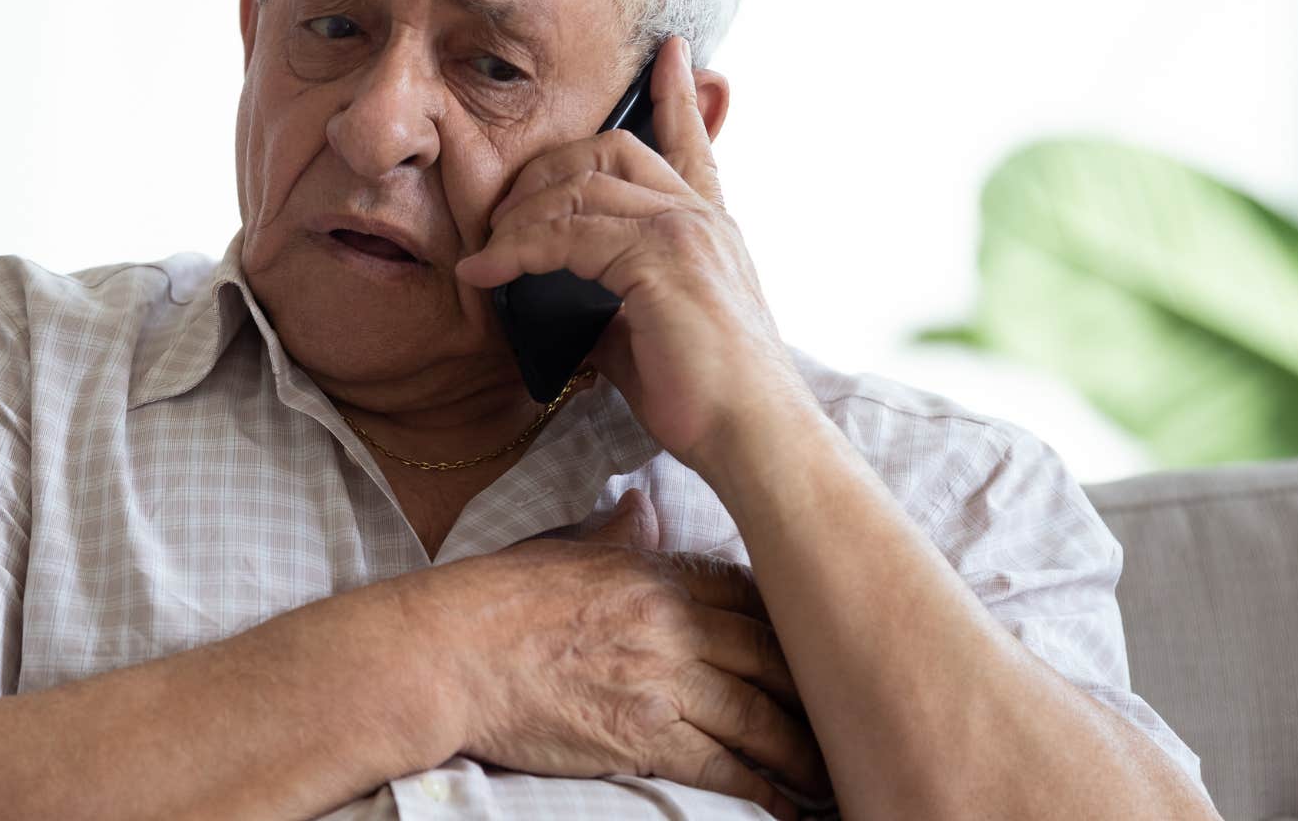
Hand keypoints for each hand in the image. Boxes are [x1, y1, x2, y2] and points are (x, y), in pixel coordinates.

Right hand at [427, 489, 828, 818]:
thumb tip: (642, 507)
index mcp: (655, 572)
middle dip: (815, 692)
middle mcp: (671, 622)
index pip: (750, 594)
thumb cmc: (495, 601)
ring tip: (828, 774)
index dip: (793, 624)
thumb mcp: (564, 550)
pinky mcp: (644, 736)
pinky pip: (723, 767)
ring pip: (759, 717)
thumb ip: (618, 535)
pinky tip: (784, 806)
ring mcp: (662, 679)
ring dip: (802, 750)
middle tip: (849, 715)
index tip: (819, 647)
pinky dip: (761, 791)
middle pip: (771, 656)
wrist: (449, 653)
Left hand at [454, 37, 816, 474]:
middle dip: (545, 169)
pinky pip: (568, 233)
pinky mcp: (661, 260)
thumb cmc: (707, 400)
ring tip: (486, 252)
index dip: (677, 96)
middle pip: (611, 148)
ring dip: (520, 216)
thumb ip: (612, 302)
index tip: (670, 53)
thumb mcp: (648, 337)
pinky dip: (518, 249)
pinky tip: (489, 272)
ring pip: (581, 184)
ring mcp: (684, 231)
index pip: (692, 142)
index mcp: (709, 227)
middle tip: (501, 211)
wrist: (754, 438)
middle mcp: (700, 217)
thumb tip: (561, 302)